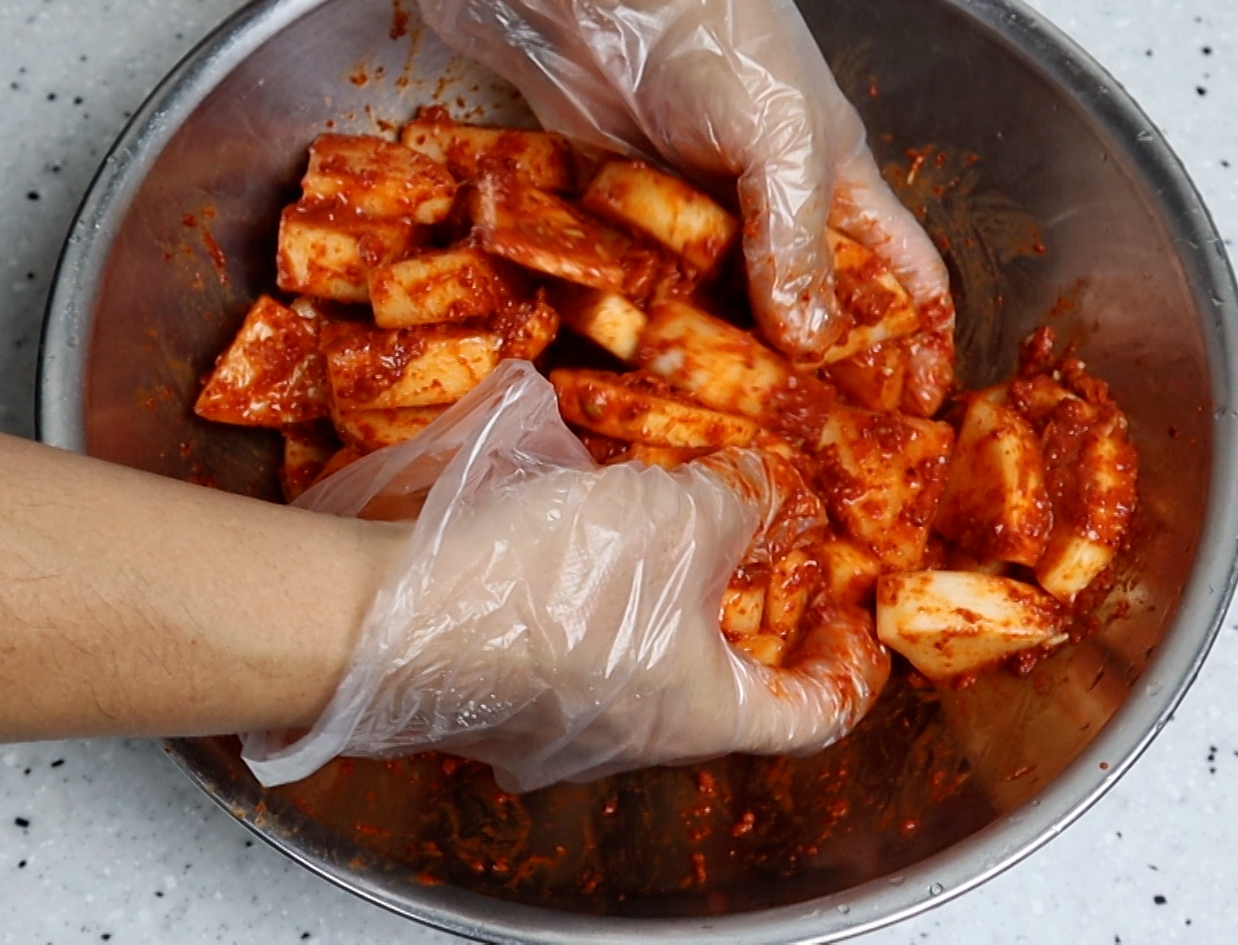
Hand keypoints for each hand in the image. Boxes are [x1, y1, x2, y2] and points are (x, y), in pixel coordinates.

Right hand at [242, 361, 889, 791]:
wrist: (384, 618)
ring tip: (648, 518)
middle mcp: (629, 743)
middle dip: (738, 613)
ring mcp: (549, 730)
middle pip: (717, 689)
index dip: (848, 669)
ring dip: (653, 595)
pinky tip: (559, 528)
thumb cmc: (557, 585)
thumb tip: (761, 493)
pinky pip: (557, 646)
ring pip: (630, 663)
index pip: (812, 717)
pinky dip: (580, 594)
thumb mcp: (682, 514)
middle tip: (746, 545)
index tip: (853, 623)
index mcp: (701, 719)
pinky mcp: (485, 697)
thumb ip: (740, 502)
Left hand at [397, 0, 953, 382]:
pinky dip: (636, 329)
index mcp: (836, 182)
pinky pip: (635, 288)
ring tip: (716, 434)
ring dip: (714, 367)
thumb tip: (812, 343)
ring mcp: (691, 212)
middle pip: (802, 310)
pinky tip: (633, 377)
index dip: (919, 340)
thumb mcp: (783, 142)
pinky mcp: (618, 213)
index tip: (918, 410)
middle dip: (808, 377)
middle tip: (804, 449)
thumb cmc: (714, 30)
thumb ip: (797, 244)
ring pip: (714, 312)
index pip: (902, 275)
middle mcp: (767, 204)